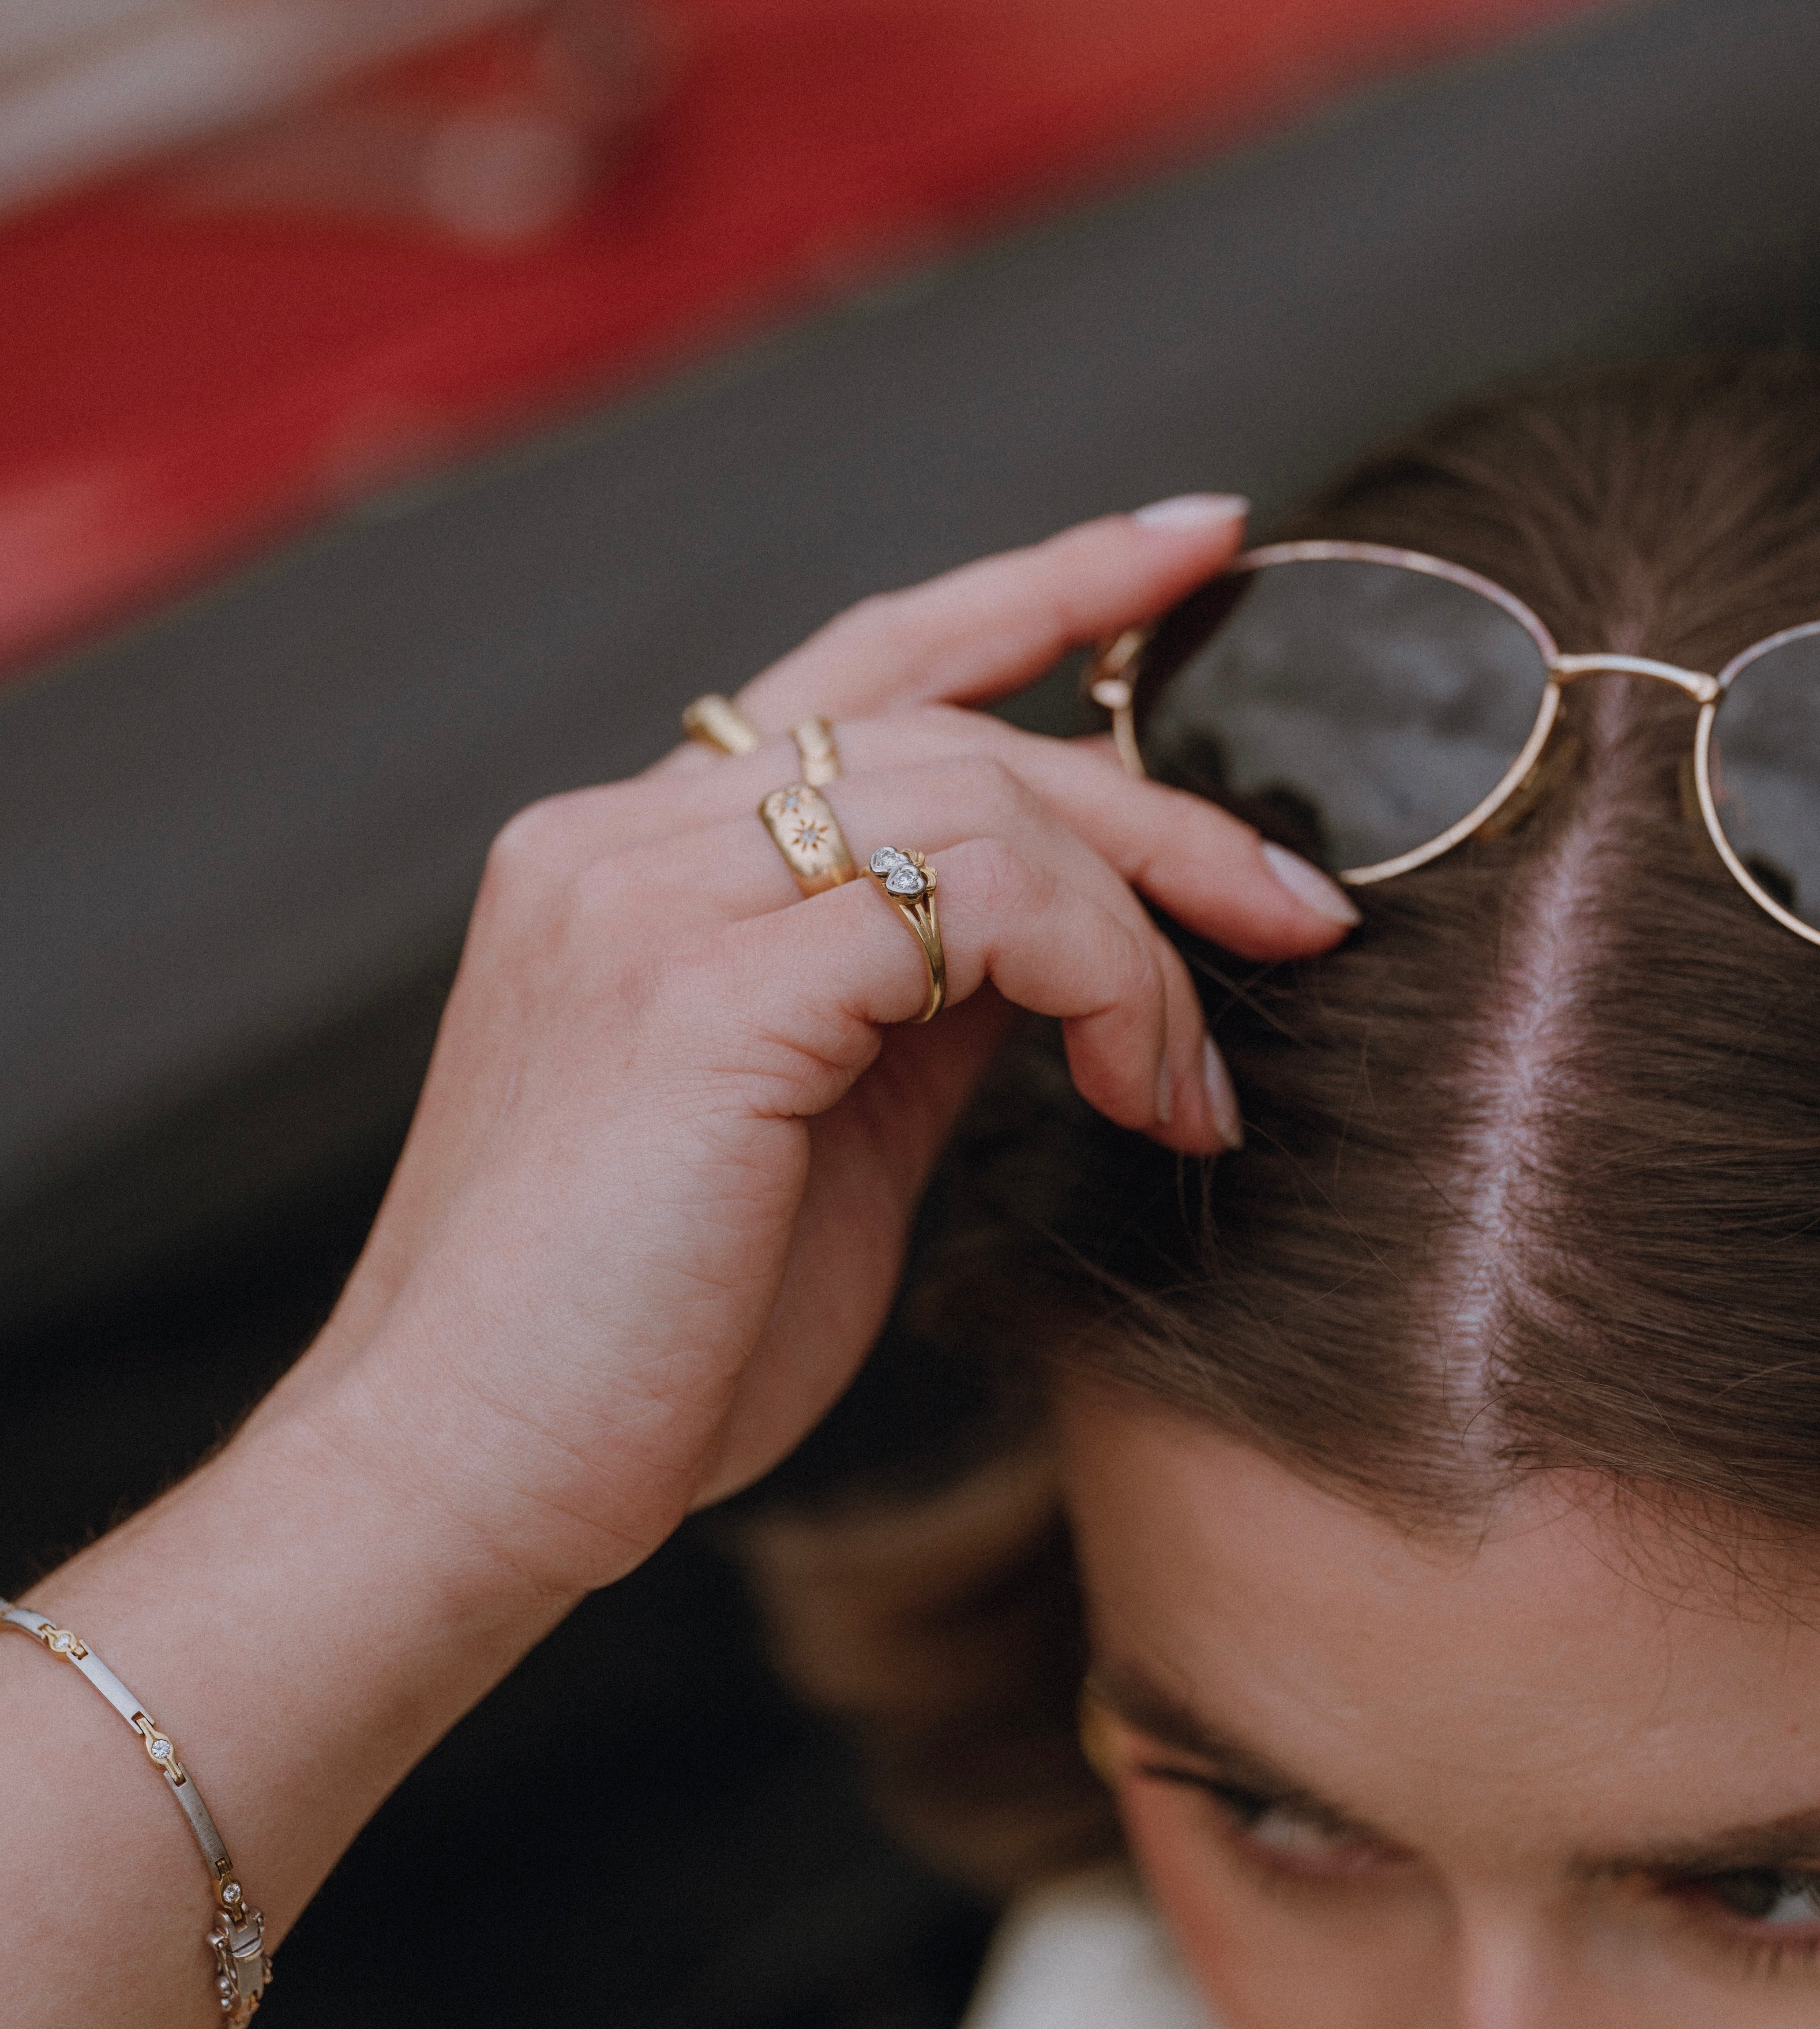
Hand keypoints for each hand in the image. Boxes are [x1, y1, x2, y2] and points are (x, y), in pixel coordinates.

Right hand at [291, 502, 1355, 1595]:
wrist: (461, 1482)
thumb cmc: (638, 1337)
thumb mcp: (815, 1133)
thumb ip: (916, 1001)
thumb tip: (1065, 939)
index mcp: (631, 858)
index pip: (867, 665)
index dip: (1040, 588)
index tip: (1196, 546)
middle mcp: (622, 837)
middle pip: (954, 726)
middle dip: (1159, 805)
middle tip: (1300, 904)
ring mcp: (644, 894)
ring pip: (979, 800)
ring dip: (1143, 932)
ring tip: (1194, 1080)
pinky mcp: (695, 985)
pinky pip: (973, 901)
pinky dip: (1104, 981)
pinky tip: (1141, 1091)